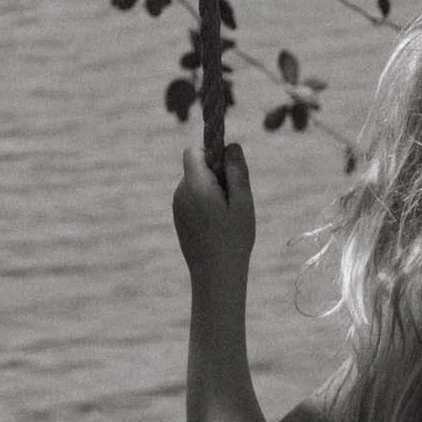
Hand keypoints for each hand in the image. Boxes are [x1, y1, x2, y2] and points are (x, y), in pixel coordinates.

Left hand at [174, 140, 254, 285]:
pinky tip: (219, 224)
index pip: (193, 150)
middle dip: (216, 172)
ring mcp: (177, 206)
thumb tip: (232, 146)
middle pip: (196, 166)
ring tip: (228, 215)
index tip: (229, 167)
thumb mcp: (243, 203)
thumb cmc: (233, 239)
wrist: (215, 276)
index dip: (211, 150)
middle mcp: (180, 193)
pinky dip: (206, 202)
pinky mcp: (179, 218)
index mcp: (195, 185)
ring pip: (196, 183)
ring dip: (213, 189)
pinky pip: (193, 198)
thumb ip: (237, 172)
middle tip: (236, 198)